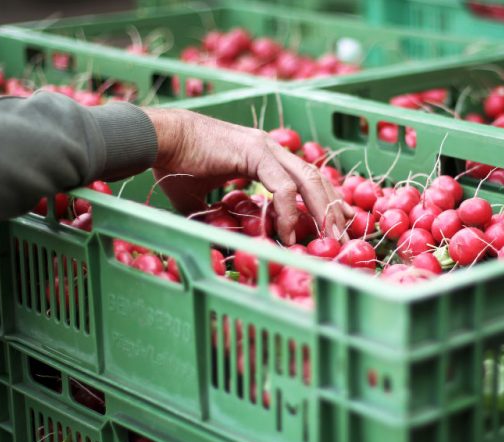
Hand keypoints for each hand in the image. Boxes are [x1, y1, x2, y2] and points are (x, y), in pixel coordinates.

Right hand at [144, 108, 352, 244]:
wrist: (158, 138)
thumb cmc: (174, 164)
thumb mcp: (203, 198)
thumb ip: (219, 215)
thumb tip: (225, 240)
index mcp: (262, 155)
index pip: (303, 177)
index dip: (322, 198)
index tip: (334, 219)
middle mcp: (270, 148)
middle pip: (314, 178)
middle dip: (333, 205)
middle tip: (346, 230)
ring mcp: (265, 147)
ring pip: (307, 179)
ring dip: (322, 209)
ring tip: (330, 235)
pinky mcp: (255, 152)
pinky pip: (282, 186)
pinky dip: (288, 211)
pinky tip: (286, 233)